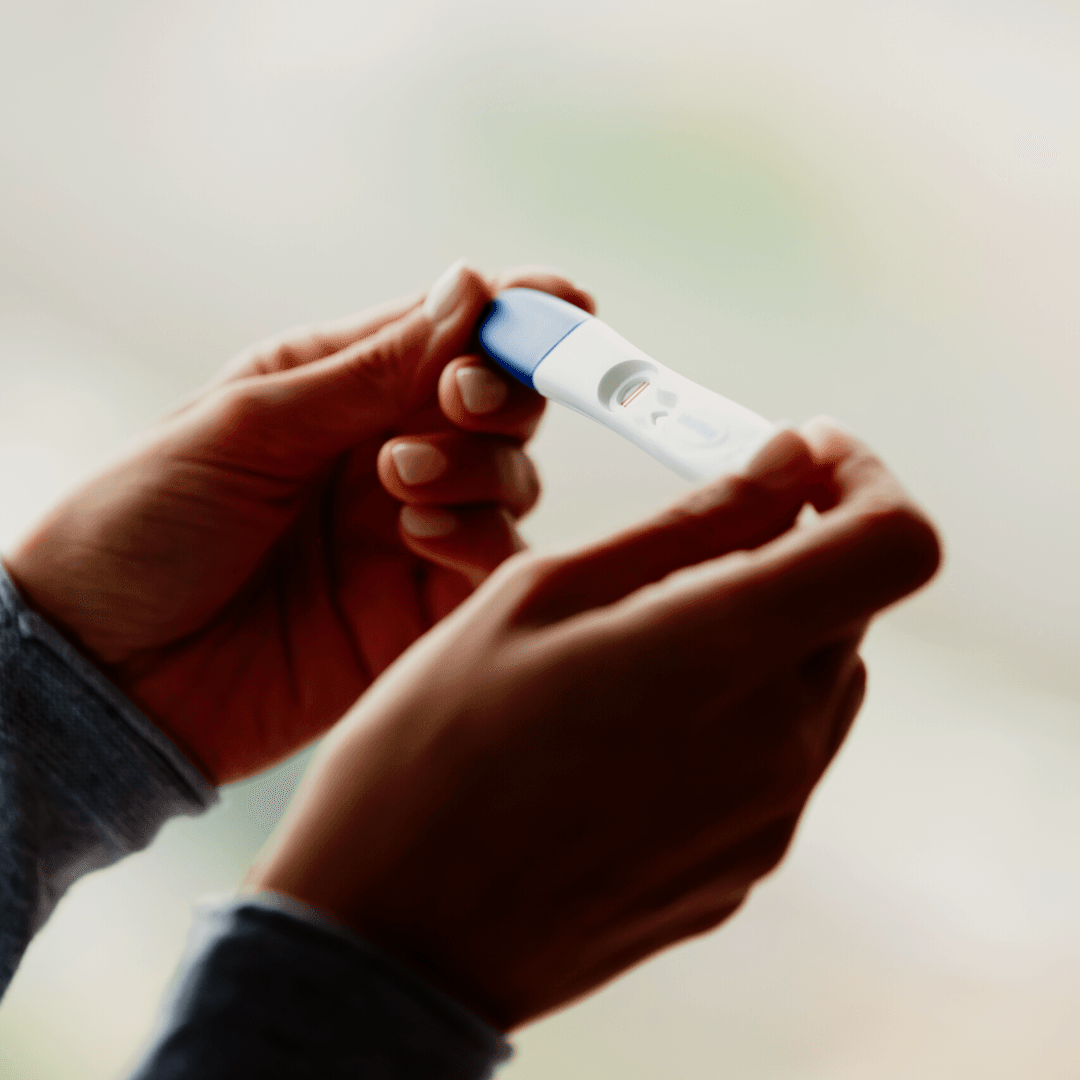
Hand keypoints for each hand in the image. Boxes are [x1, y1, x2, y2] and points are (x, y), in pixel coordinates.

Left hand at [2, 261, 593, 782]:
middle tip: (456, 400)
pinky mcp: (422, 610)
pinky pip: (496, 564)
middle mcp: (387, 453)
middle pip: (503, 406)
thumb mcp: (248, 426)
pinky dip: (481, 539)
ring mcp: (411, 532)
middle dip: (502, 393)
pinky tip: (419, 535)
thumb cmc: (142, 526)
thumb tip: (472, 288)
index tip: (563, 306)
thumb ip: (370, 369)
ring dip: (481, 466)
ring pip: (514, 481)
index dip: (517, 317)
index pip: (451, 335)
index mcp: (337, 386)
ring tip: (402, 481)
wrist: (109, 675)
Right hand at [244, 421, 940, 1029]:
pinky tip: (633, 727)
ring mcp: (765, 821)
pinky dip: (737, 710)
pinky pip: (777, 758)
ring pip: (814, 683)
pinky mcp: (741, 870)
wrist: (392, 935)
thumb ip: (689, 524)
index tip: (807, 457)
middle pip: (847, 608)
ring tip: (642, 641)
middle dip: (792, 551)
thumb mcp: (541, 595)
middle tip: (688, 542)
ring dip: (762, 633)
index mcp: (724, 656)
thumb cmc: (434, 744)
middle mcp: (776, 746)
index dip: (866, 482)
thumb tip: (788, 463)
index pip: (892, 545)